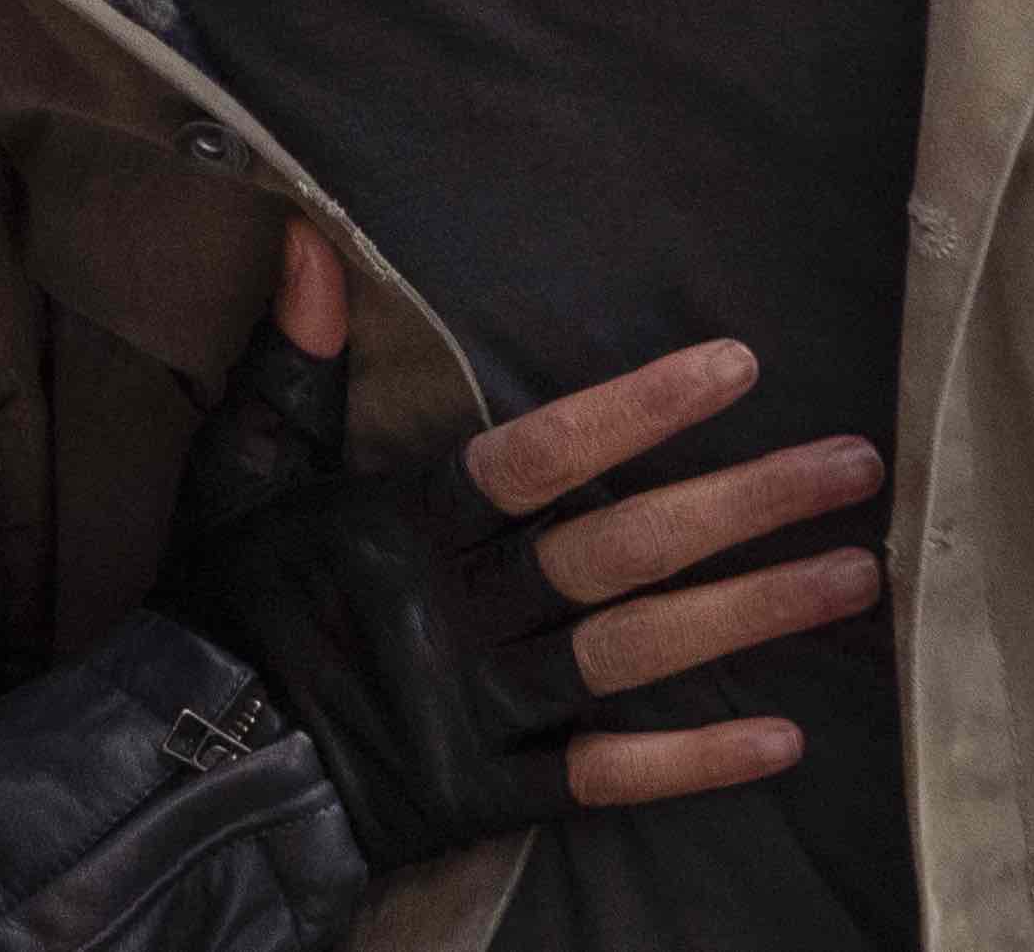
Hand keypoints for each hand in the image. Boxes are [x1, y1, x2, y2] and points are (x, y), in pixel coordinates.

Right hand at [161, 226, 883, 865]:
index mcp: (407, 525)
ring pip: (637, 653)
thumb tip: (309, 240)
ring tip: (855, 577)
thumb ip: (290, 363)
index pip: (542, 458)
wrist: (177, 768)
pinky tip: (783, 739)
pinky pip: (604, 777)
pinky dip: (693, 763)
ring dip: (752, 613)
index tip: (737, 367)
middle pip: (622, 552)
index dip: (640, 411)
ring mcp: (482, 708)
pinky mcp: (490, 794)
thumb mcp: (238, 471)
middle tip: (854, 468)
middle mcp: (460, 612)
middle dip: (744, 505)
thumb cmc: (220, 607)